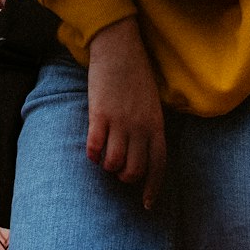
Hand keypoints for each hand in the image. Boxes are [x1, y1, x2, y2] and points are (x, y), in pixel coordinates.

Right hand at [87, 18, 165, 209]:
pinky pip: (95, 147)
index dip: (152, 187)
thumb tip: (142, 151)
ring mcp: (120, 122)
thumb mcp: (151, 101)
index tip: (145, 203)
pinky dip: (92, 154)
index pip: (158, 165)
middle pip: (135, 170)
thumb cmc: (136, 72)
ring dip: (108, 166)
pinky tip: (92, 149)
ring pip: (114, 163)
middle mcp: (140, 127)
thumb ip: (149, 126)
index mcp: (156, 123)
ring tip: (104, 157)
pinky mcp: (99, 115)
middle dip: (125, 176)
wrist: (118, 46)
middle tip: (117, 168)